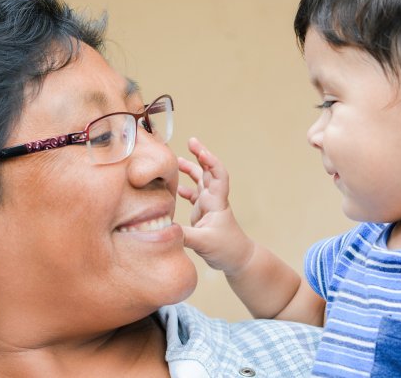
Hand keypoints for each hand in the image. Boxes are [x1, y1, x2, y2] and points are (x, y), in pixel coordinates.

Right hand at [178, 137, 253, 274]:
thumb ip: (182, 235)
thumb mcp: (203, 243)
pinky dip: (184, 190)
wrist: (238, 259)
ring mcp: (208, 206)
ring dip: (191, 170)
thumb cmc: (227, 250)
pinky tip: (174, 189)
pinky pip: (193, 196)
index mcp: (216, 202)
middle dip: (200, 155)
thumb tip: (162, 227)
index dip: (211, 161)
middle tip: (191, 141)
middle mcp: (212, 200)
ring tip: (177, 160)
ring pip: (200, 182)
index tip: (201, 151)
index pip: (218, 175)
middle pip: (208, 172)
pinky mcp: (203, 215)